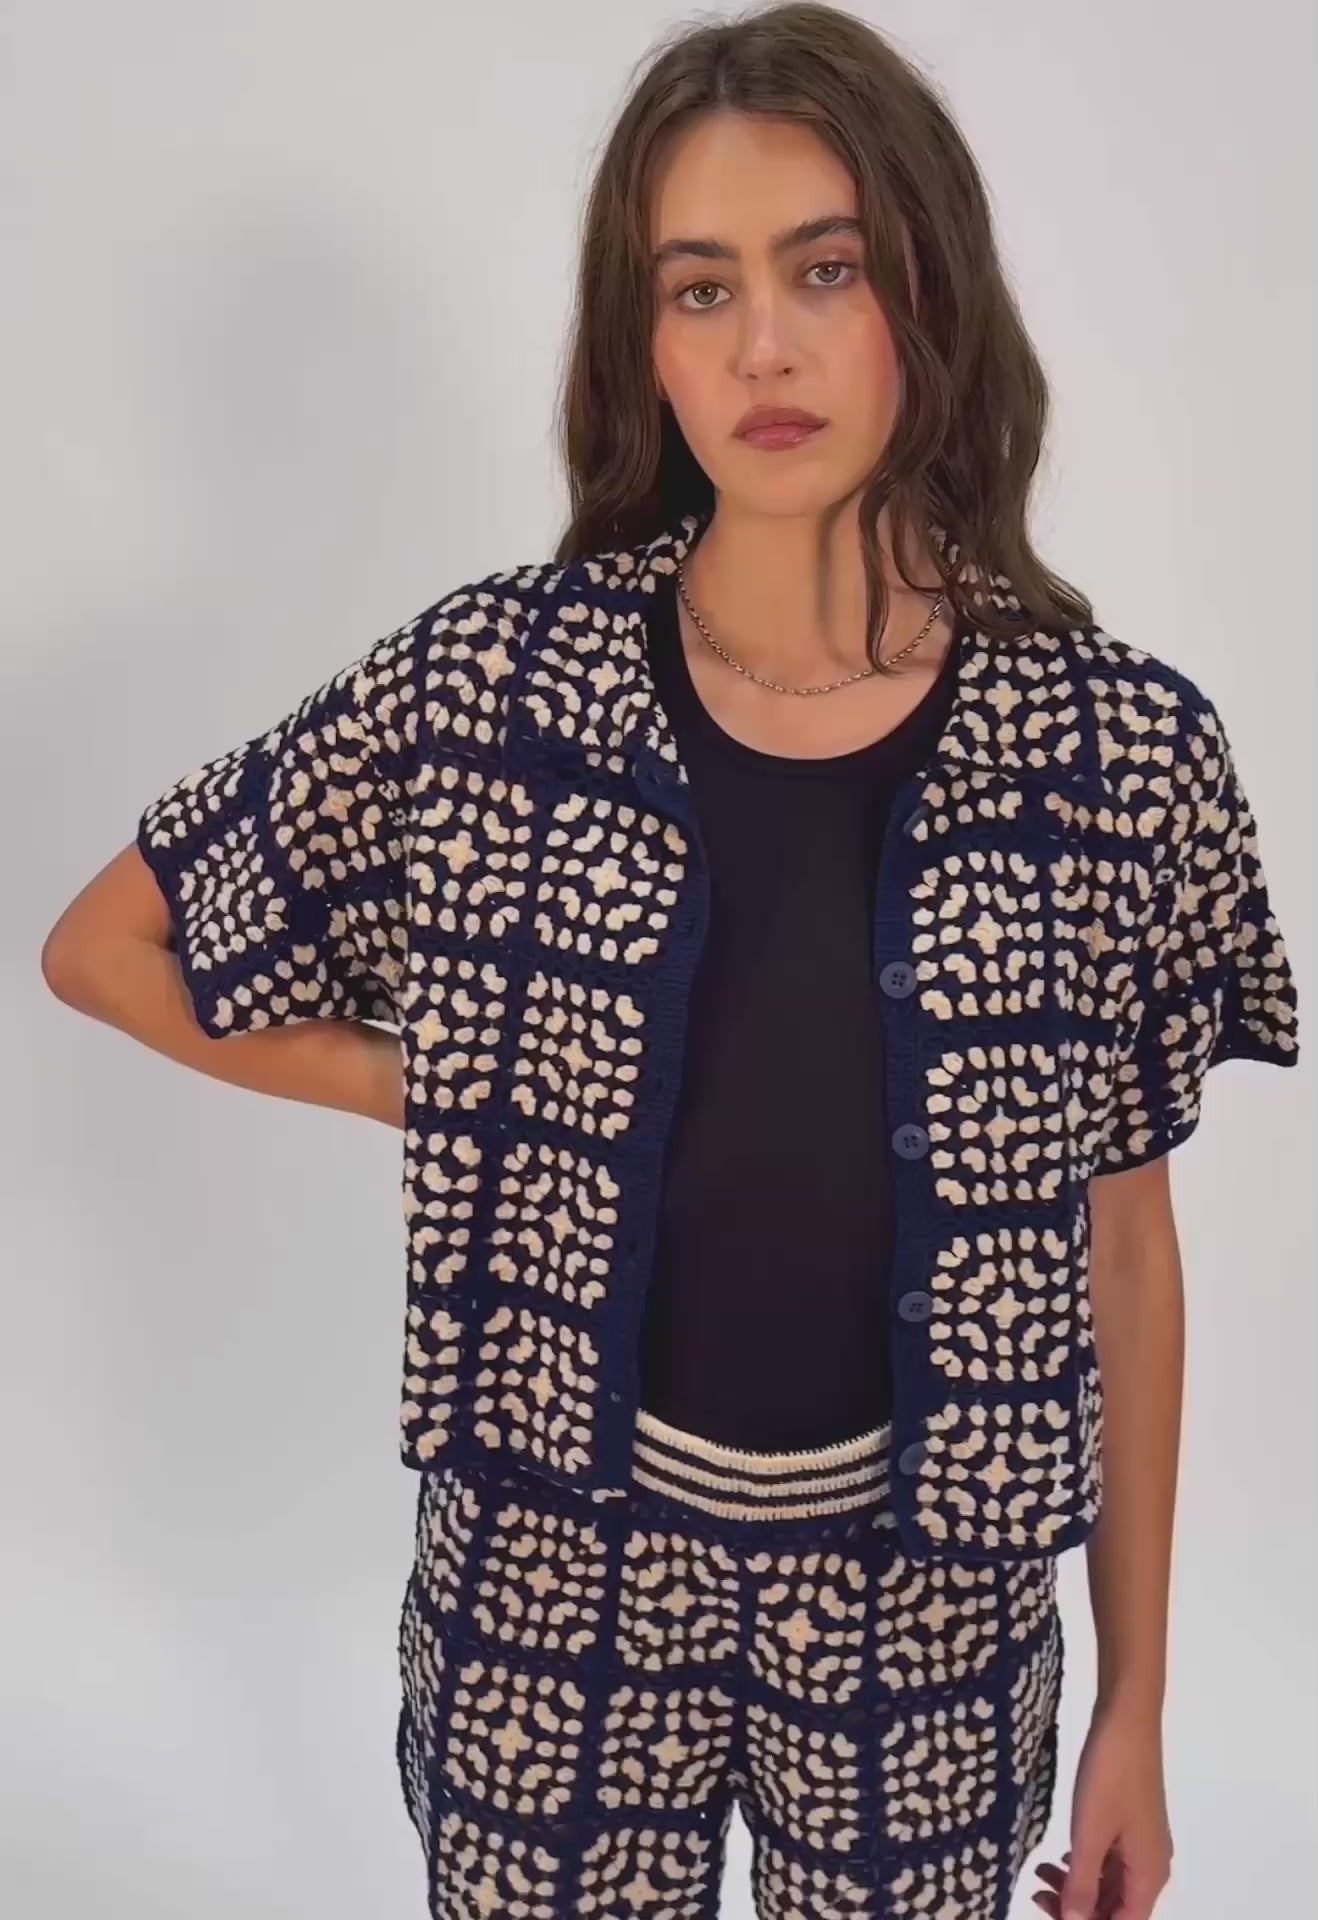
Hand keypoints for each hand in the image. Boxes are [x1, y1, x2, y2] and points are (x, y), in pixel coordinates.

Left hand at [1029, 1699, 1172, 1919]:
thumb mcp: (1089, 1833)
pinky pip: (1109, 1861)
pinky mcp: (1129, 1824)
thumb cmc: (1110, 1776)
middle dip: (1078, 1908)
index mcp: (1149, 1875)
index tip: (1050, 1911)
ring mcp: (1141, 1843)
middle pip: (1117, 1908)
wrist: (1127, 1718)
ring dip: (1077, 1886)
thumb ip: (1081, 1884)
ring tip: (1040, 1872)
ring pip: (1110, 1884)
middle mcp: (1151, 1866)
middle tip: (1036, 1893)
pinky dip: (1085, 1865)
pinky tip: (1061, 1859)